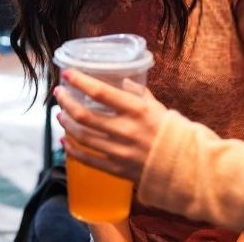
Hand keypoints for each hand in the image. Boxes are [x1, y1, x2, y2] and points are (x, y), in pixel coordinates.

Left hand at [54, 69, 168, 183]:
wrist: (184, 166)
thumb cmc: (171, 132)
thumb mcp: (157, 106)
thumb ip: (138, 92)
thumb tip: (122, 80)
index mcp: (137, 110)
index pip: (101, 92)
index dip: (80, 82)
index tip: (67, 74)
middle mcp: (125, 130)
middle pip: (84, 115)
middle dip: (66, 102)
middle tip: (59, 93)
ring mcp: (119, 151)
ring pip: (82, 136)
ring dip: (66, 123)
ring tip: (60, 114)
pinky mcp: (116, 168)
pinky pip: (87, 159)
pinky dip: (72, 149)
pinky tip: (65, 140)